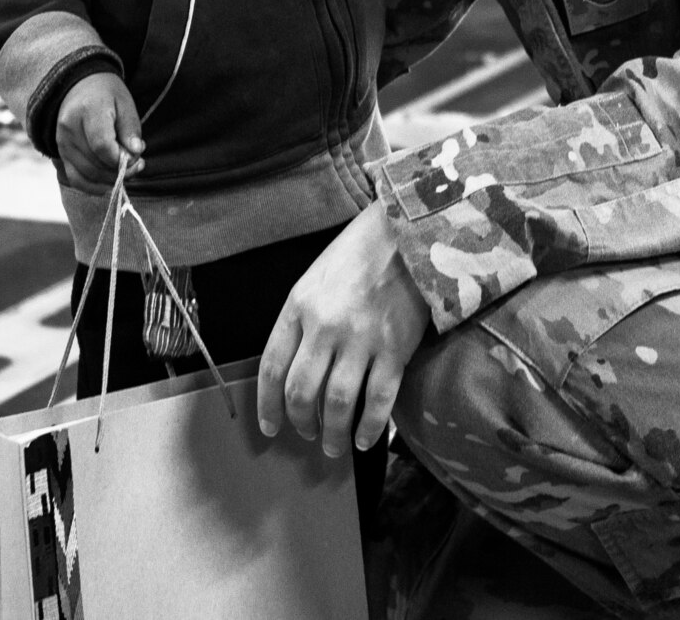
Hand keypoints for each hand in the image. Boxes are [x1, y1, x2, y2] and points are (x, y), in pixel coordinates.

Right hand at [55, 71, 144, 191]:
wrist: (79, 86)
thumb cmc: (107, 94)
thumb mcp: (125, 104)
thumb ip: (130, 129)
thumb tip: (135, 153)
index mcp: (88, 111)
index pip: (101, 145)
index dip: (121, 158)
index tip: (137, 157)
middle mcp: (69, 129)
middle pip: (94, 163)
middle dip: (119, 171)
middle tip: (138, 164)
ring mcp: (62, 143)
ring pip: (86, 174)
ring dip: (109, 180)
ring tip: (127, 171)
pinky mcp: (60, 154)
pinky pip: (74, 178)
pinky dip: (92, 186)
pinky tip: (108, 184)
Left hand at [257, 203, 430, 457]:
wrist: (411, 232)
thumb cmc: (362, 252)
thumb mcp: (317, 277)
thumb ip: (302, 318)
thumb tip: (296, 367)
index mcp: (299, 306)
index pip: (272, 367)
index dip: (267, 405)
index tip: (270, 428)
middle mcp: (325, 326)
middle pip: (301, 392)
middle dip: (300, 423)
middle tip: (306, 436)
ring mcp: (361, 339)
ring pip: (336, 404)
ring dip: (332, 434)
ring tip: (333, 447)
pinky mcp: (396, 349)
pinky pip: (378, 401)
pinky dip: (370, 428)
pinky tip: (366, 441)